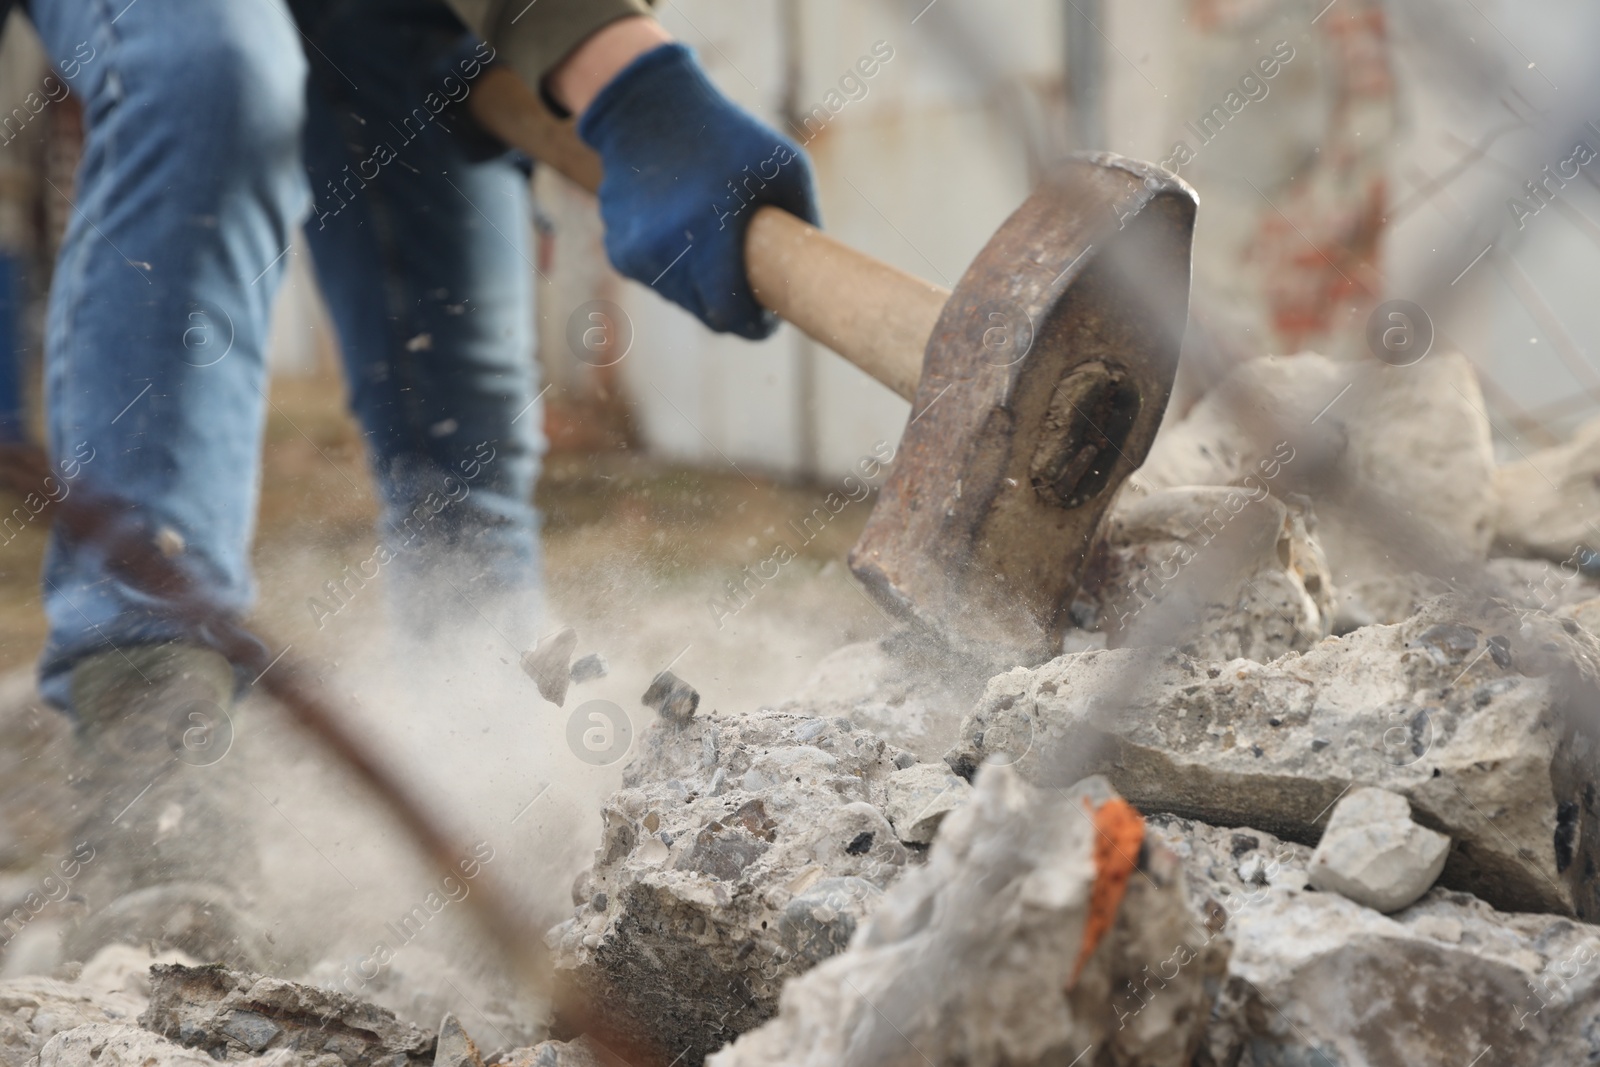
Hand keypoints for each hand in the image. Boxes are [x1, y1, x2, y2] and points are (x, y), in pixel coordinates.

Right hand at [574, 42, 819, 338]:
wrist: (648, 112)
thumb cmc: (727, 135)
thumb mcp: (784, 163)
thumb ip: (806, 217)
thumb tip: (819, 268)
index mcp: (707, 231)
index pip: (728, 313)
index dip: (753, 326)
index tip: (769, 321)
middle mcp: (664, 250)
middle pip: (706, 313)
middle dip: (733, 309)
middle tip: (753, 290)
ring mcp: (637, 254)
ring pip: (682, 300)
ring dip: (704, 291)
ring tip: (721, 256)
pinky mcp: (620, 252)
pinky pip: (659, 281)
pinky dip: (677, 272)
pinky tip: (687, 237)